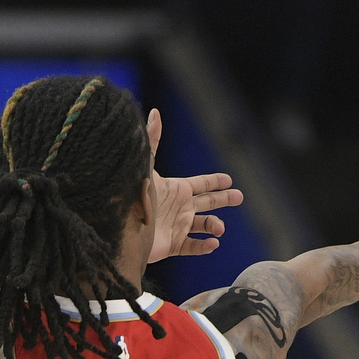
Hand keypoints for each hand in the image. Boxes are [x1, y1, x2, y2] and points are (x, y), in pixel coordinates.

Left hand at [144, 109, 242, 262]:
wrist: (119, 230)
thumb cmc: (132, 197)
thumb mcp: (146, 169)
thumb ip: (153, 142)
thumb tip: (155, 112)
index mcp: (176, 189)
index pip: (200, 184)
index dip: (215, 182)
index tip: (229, 179)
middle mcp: (179, 207)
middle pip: (208, 202)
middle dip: (224, 200)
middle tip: (239, 197)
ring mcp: (177, 226)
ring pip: (204, 225)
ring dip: (215, 225)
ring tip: (219, 228)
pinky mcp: (172, 244)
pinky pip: (193, 246)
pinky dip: (204, 246)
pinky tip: (212, 244)